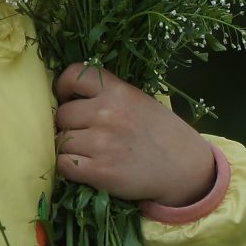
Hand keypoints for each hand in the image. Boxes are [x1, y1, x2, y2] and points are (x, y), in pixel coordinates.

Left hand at [52, 63, 217, 207]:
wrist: (186, 168)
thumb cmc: (159, 133)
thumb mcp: (138, 101)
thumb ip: (106, 95)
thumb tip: (65, 98)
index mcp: (118, 91)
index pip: (74, 75)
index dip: (63, 87)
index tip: (66, 98)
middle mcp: (107, 113)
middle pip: (62, 114)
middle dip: (67, 124)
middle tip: (84, 134)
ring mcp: (102, 143)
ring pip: (59, 140)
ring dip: (68, 148)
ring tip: (88, 152)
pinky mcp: (100, 171)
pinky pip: (63, 164)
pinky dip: (68, 167)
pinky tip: (85, 167)